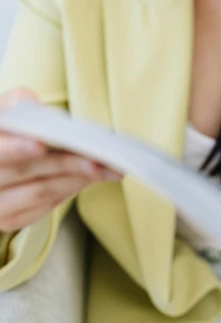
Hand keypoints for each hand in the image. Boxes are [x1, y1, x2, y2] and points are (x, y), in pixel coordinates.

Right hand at [0, 88, 122, 231]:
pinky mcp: (12, 218)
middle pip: (25, 172)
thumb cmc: (8, 129)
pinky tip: (92, 176)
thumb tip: (40, 111)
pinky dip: (71, 188)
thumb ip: (19, 104)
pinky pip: (46, 205)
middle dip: (64, 164)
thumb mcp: (8, 110)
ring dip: (77, 178)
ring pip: (40, 192)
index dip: (16, 149)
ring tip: (107, 167)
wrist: (3, 159)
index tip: (40, 146)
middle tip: (96, 160)